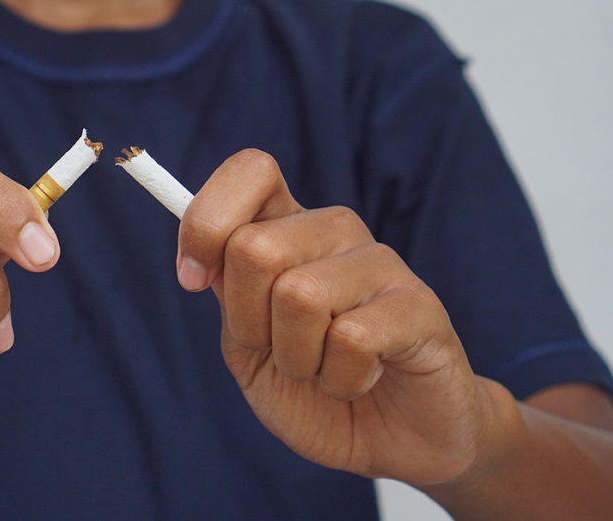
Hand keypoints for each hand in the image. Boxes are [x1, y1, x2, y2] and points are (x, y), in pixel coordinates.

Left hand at [177, 150, 496, 484]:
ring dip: (296, 359)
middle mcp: (335, 231)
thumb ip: (227, 294)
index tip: (193, 279)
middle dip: (249, 322)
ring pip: (299, 296)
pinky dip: (340, 381)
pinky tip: (362, 380)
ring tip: (324, 370)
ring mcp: (381, 264)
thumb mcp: (248, 346)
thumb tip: (199, 260)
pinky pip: (351, 339)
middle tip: (280, 351)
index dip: (206, 222)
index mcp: (288, 227)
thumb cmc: (311, 389)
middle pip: (254, 246)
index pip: (251, 171)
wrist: (391, 442)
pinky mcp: (420, 306)